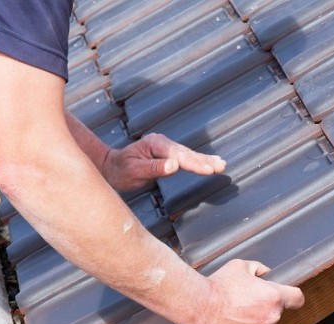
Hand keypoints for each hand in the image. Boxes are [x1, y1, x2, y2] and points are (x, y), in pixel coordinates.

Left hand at [101, 133, 225, 191]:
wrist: (112, 167)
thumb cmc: (120, 171)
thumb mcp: (134, 171)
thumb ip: (154, 168)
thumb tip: (174, 166)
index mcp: (154, 144)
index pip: (178, 156)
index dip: (194, 163)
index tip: (207, 170)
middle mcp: (162, 143)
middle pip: (186, 153)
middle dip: (204, 161)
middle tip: (221, 166)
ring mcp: (166, 147)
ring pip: (188, 154)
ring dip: (205, 160)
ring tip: (221, 165)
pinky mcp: (168, 154)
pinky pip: (186, 158)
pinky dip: (199, 160)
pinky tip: (211, 162)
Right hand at [189, 260, 304, 323]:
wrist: (200, 306)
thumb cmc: (218, 285)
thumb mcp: (240, 266)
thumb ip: (259, 268)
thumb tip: (266, 273)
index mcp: (274, 296)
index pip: (298, 298)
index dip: (293, 296)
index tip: (288, 297)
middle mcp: (272, 316)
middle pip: (278, 312)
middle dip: (267, 307)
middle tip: (248, 301)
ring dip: (258, 321)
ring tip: (238, 312)